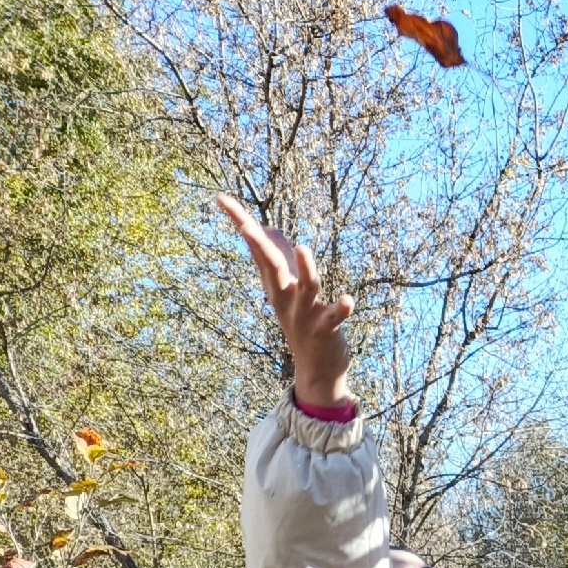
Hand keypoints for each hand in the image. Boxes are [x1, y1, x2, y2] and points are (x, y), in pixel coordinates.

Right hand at [216, 193, 354, 411]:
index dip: (239, 222)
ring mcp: (306, 314)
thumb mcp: (286, 289)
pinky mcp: (327, 329)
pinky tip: (348, 299)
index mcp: (276, 284)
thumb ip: (277, 258)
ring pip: (306, 288)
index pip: (256, 248)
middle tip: (246, 225)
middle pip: (272, 266)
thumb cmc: (303, 322)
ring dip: (306, 270)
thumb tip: (268, 228)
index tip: (220, 196)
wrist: (317, 370)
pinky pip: (334, 318)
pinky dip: (341, 309)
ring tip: (303, 248)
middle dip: (260, 246)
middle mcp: (286, 297)